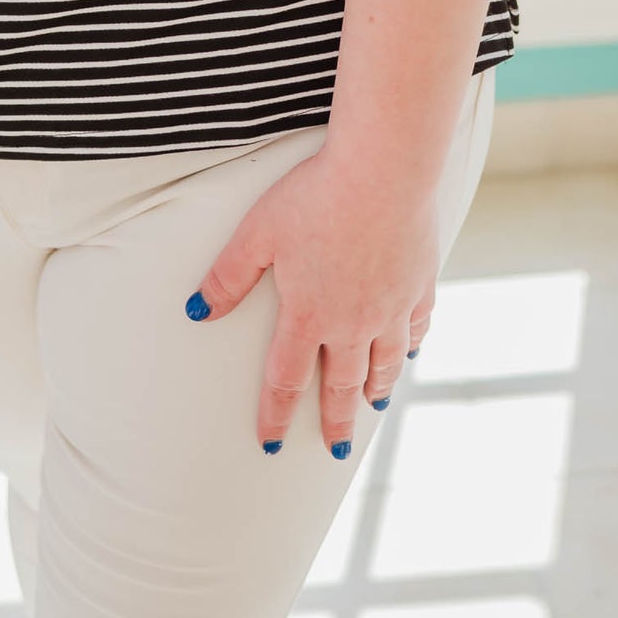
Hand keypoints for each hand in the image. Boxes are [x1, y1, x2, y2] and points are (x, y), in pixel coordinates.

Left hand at [186, 146, 436, 454]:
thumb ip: (230, 275)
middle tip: (334, 446)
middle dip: (335, 419)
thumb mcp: (259, 231)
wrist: (382, 170)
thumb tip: (198, 309)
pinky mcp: (419, 285)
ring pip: (385, 364)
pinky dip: (410, 346)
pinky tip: (408, 352)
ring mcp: (391, 308)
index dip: (276, 415)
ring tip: (372, 405)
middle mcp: (352, 323)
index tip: (271, 443)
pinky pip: (416, 329)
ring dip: (376, 389)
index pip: (286, 380)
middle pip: (342, 385)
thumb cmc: (315, 194)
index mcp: (309, 314)